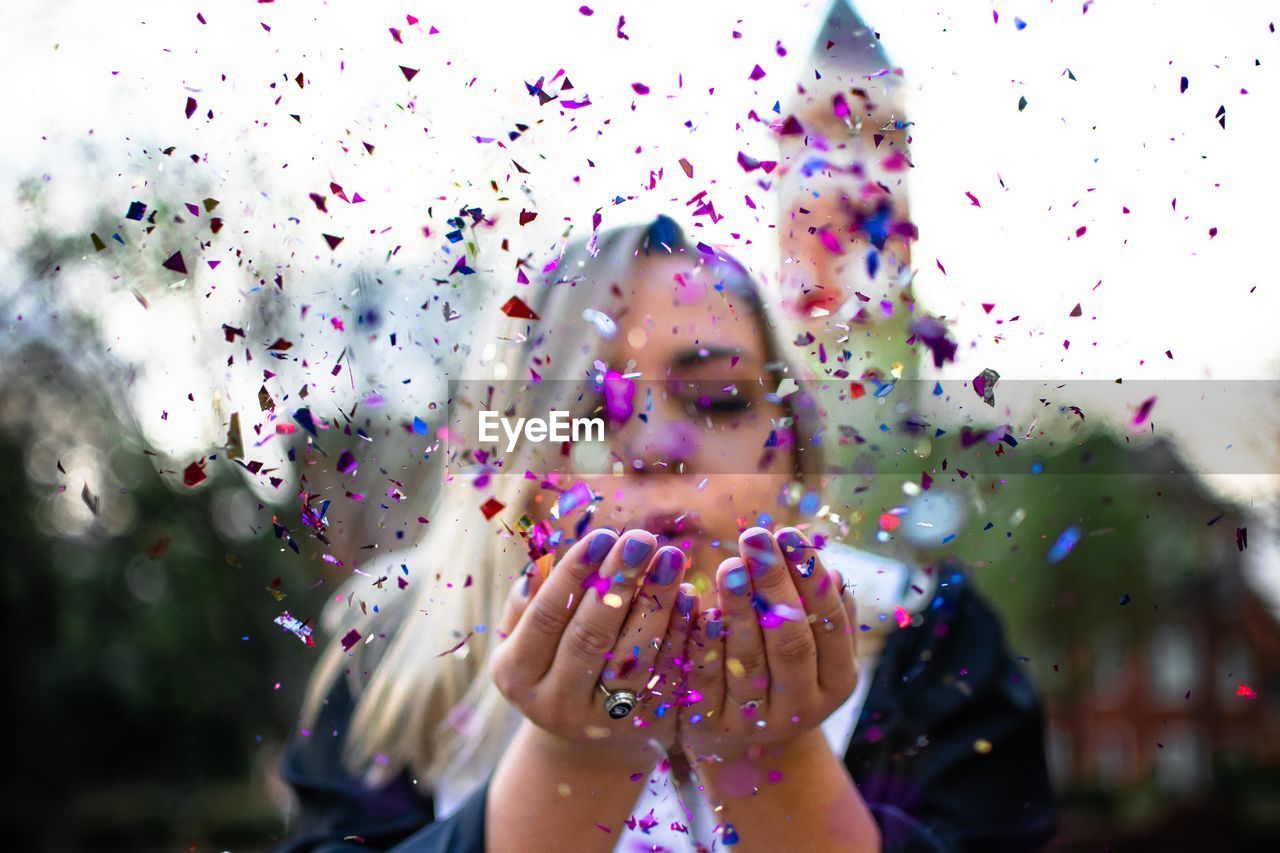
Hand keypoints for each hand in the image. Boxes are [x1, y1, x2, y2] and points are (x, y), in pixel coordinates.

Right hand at [490, 528, 696, 766]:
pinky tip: (691, 598)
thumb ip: (530, 600)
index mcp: (517, 672)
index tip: (603, 535)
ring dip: (655, 604)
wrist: (583, 736)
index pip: (546, 615)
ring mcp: (599, 721)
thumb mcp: (528, 634)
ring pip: (632, 658)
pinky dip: (680, 636)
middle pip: (590, 636)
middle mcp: (554, 703)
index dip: (574, 574)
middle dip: (618, 582)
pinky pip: (666, 677)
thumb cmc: (554, 658)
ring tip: (671, 559)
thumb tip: (541, 565)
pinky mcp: (643, 728)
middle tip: (642, 538)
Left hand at [677, 526, 856, 763]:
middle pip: (791, 642)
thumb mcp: (813, 646)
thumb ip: (823, 611)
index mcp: (837, 679)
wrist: (748, 743)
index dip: (810, 577)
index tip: (789, 533)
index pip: (830, 623)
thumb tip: (832, 570)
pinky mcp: (714, 728)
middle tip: (755, 538)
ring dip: (739, 609)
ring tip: (729, 564)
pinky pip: (705, 682)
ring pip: (748, 661)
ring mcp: (758, 722)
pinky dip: (703, 643)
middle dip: (774, 585)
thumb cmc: (783, 671)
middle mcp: (803, 706)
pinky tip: (699, 609)